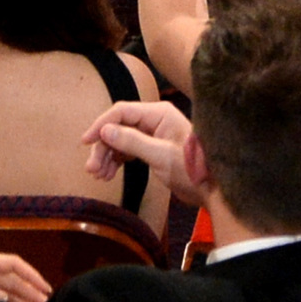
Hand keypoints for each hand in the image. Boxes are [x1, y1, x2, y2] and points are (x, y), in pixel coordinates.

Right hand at [81, 100, 207, 204]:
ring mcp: (154, 134)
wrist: (214, 189)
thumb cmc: (192, 169)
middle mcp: (154, 119)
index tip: (86, 142)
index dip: (101, 125)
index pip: (121, 112)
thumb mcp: (160, 156)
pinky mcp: (153, 149)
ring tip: (99, 176)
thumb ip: (132, 142)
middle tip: (92, 170)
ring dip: (108, 155)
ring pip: (121, 139)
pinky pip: (128, 150)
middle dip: (103, 147)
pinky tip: (109, 174)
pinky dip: (117, 161)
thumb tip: (104, 131)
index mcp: (158, 113)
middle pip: (119, 126)